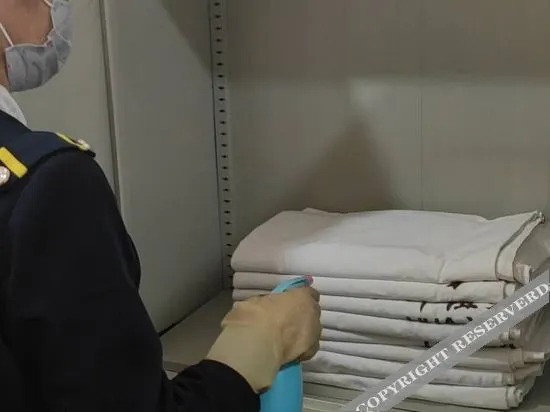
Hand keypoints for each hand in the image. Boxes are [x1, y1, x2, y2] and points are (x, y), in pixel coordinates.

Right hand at [206, 286, 321, 392]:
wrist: (258, 343)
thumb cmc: (255, 316)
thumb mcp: (256, 301)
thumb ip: (267, 302)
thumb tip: (263, 306)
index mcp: (301, 296)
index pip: (309, 293)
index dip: (299, 297)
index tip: (288, 301)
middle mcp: (312, 313)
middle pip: (312, 312)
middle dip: (301, 315)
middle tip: (285, 320)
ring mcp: (314, 333)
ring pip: (313, 330)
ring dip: (302, 332)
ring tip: (286, 338)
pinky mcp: (310, 352)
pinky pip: (308, 348)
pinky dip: (301, 348)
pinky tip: (289, 350)